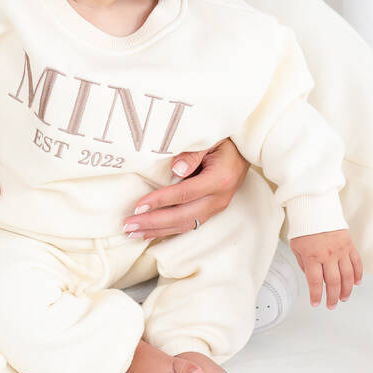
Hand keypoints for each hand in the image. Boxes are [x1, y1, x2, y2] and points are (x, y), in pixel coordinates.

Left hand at [122, 139, 250, 239]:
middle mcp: (219, 198)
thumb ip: (192, 153)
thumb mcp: (209, 139)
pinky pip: (189, 224)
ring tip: (133, 233)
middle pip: (183, 216)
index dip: (160, 201)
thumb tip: (175, 169)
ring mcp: (216, 207)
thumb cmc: (223, 141)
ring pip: (185, 225)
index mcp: (219, 179)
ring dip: (158, 231)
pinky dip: (168, 230)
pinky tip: (151, 233)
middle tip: (129, 226)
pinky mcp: (211, 211)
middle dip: (154, 223)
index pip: (185, 193)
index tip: (138, 207)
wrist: (243, 151)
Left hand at [289, 230, 362, 308]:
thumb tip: (312, 279)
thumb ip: (304, 264)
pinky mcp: (350, 246)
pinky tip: (356, 284)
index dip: (316, 295)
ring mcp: (341, 251)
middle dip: (332, 297)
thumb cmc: (303, 229)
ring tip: (343, 298)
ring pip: (348, 276)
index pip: (315, 281)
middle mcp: (328, 255)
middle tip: (331, 305)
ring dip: (346, 290)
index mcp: (312, 256)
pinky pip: (357, 264)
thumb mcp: (296, 247)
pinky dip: (358, 275)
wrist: (315, 210)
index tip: (316, 304)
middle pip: (333, 282)